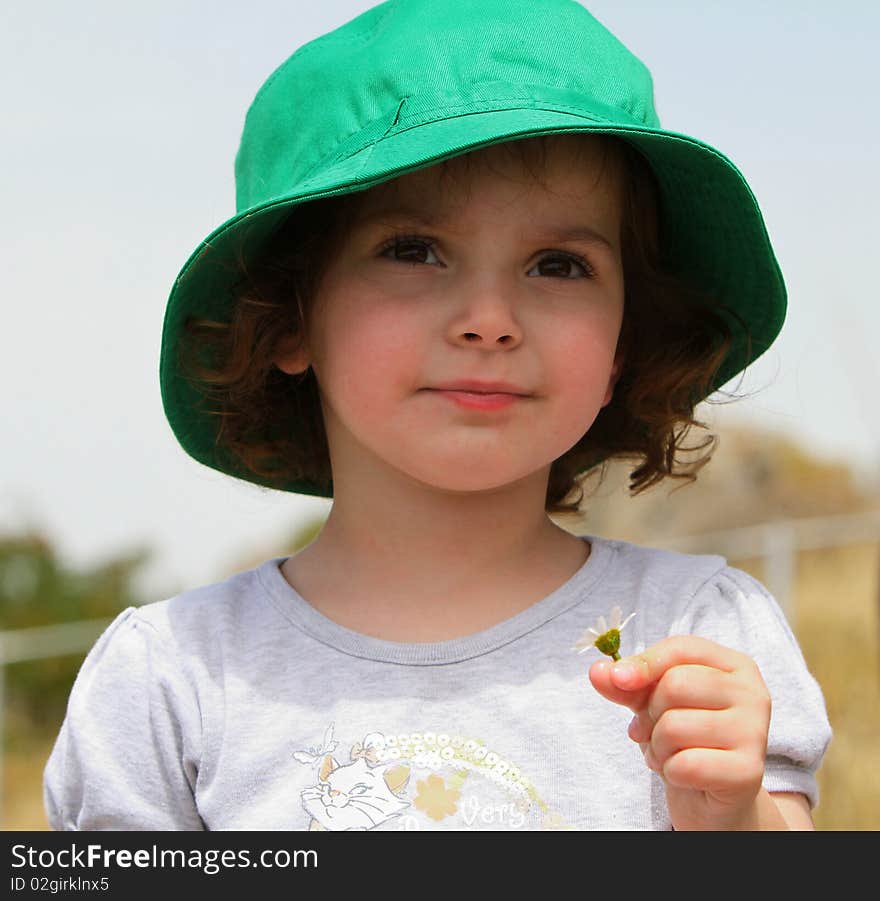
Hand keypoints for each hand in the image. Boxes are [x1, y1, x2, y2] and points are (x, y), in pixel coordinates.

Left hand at [589, 635, 771, 829]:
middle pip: (675, 685)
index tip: (618, 679)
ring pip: (675, 726)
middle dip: (651, 713)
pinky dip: (671, 772)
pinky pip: (686, 764)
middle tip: (655, 732)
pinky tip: (682, 775)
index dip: (644, 662)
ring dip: (657, 746)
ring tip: (668, 754)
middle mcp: (752, 693)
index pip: (681, 648)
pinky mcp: (749, 772)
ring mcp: (754, 732)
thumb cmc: (685, 740)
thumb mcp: (652, 704)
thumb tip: (598, 671)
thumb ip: (626, 684)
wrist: (712, 799)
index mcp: (733, 666)